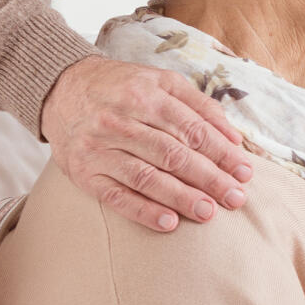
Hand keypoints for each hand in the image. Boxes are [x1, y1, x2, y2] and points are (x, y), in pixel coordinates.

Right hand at [40, 55, 253, 231]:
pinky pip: (115, 195)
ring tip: (209, 212)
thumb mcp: (162, 82)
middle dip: (209, 178)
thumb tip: (234, 138)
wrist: (60, 88)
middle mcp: (120, 121)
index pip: (192, 129)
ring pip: (146, 177)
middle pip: (173, 154)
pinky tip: (169, 223)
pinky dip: (142, 210)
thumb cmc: (123, 87)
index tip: (245, 172)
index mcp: (146, 95)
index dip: (222, 152)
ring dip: (181, 197)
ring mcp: (99, 148)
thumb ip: (200, 106)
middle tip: (235, 198)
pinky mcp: (83, 171)